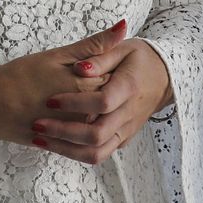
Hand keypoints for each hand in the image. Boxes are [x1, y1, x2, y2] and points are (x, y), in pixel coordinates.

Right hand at [0, 21, 126, 143]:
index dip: (107, 69)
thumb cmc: (21, 76)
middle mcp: (88, 111)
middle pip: (112, 99)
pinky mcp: (67, 143)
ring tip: (68, 97)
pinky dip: (81, 127)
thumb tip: (124, 25)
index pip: (118, 77)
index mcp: (89, 85)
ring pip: (100, 119)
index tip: (87, 67)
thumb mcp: (57, 55)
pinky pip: (86, 139)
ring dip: (92, 110)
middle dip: (101, 90)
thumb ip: (94, 44)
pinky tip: (68, 116)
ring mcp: (78, 130)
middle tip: (73, 82)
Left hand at [29, 36, 172, 165]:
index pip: (101, 102)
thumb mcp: (122, 49)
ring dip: (65, 149)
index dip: (74, 103)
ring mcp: (126, 131)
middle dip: (63, 132)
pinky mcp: (122, 139)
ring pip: (96, 152)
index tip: (50, 100)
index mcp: (129, 88)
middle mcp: (129, 114)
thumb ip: (99, 54)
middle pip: (96, 134)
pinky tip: (53, 143)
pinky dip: (74, 152)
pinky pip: (98, 154)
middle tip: (37, 124)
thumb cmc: (139, 59)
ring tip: (38, 139)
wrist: (165, 77)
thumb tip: (80, 67)